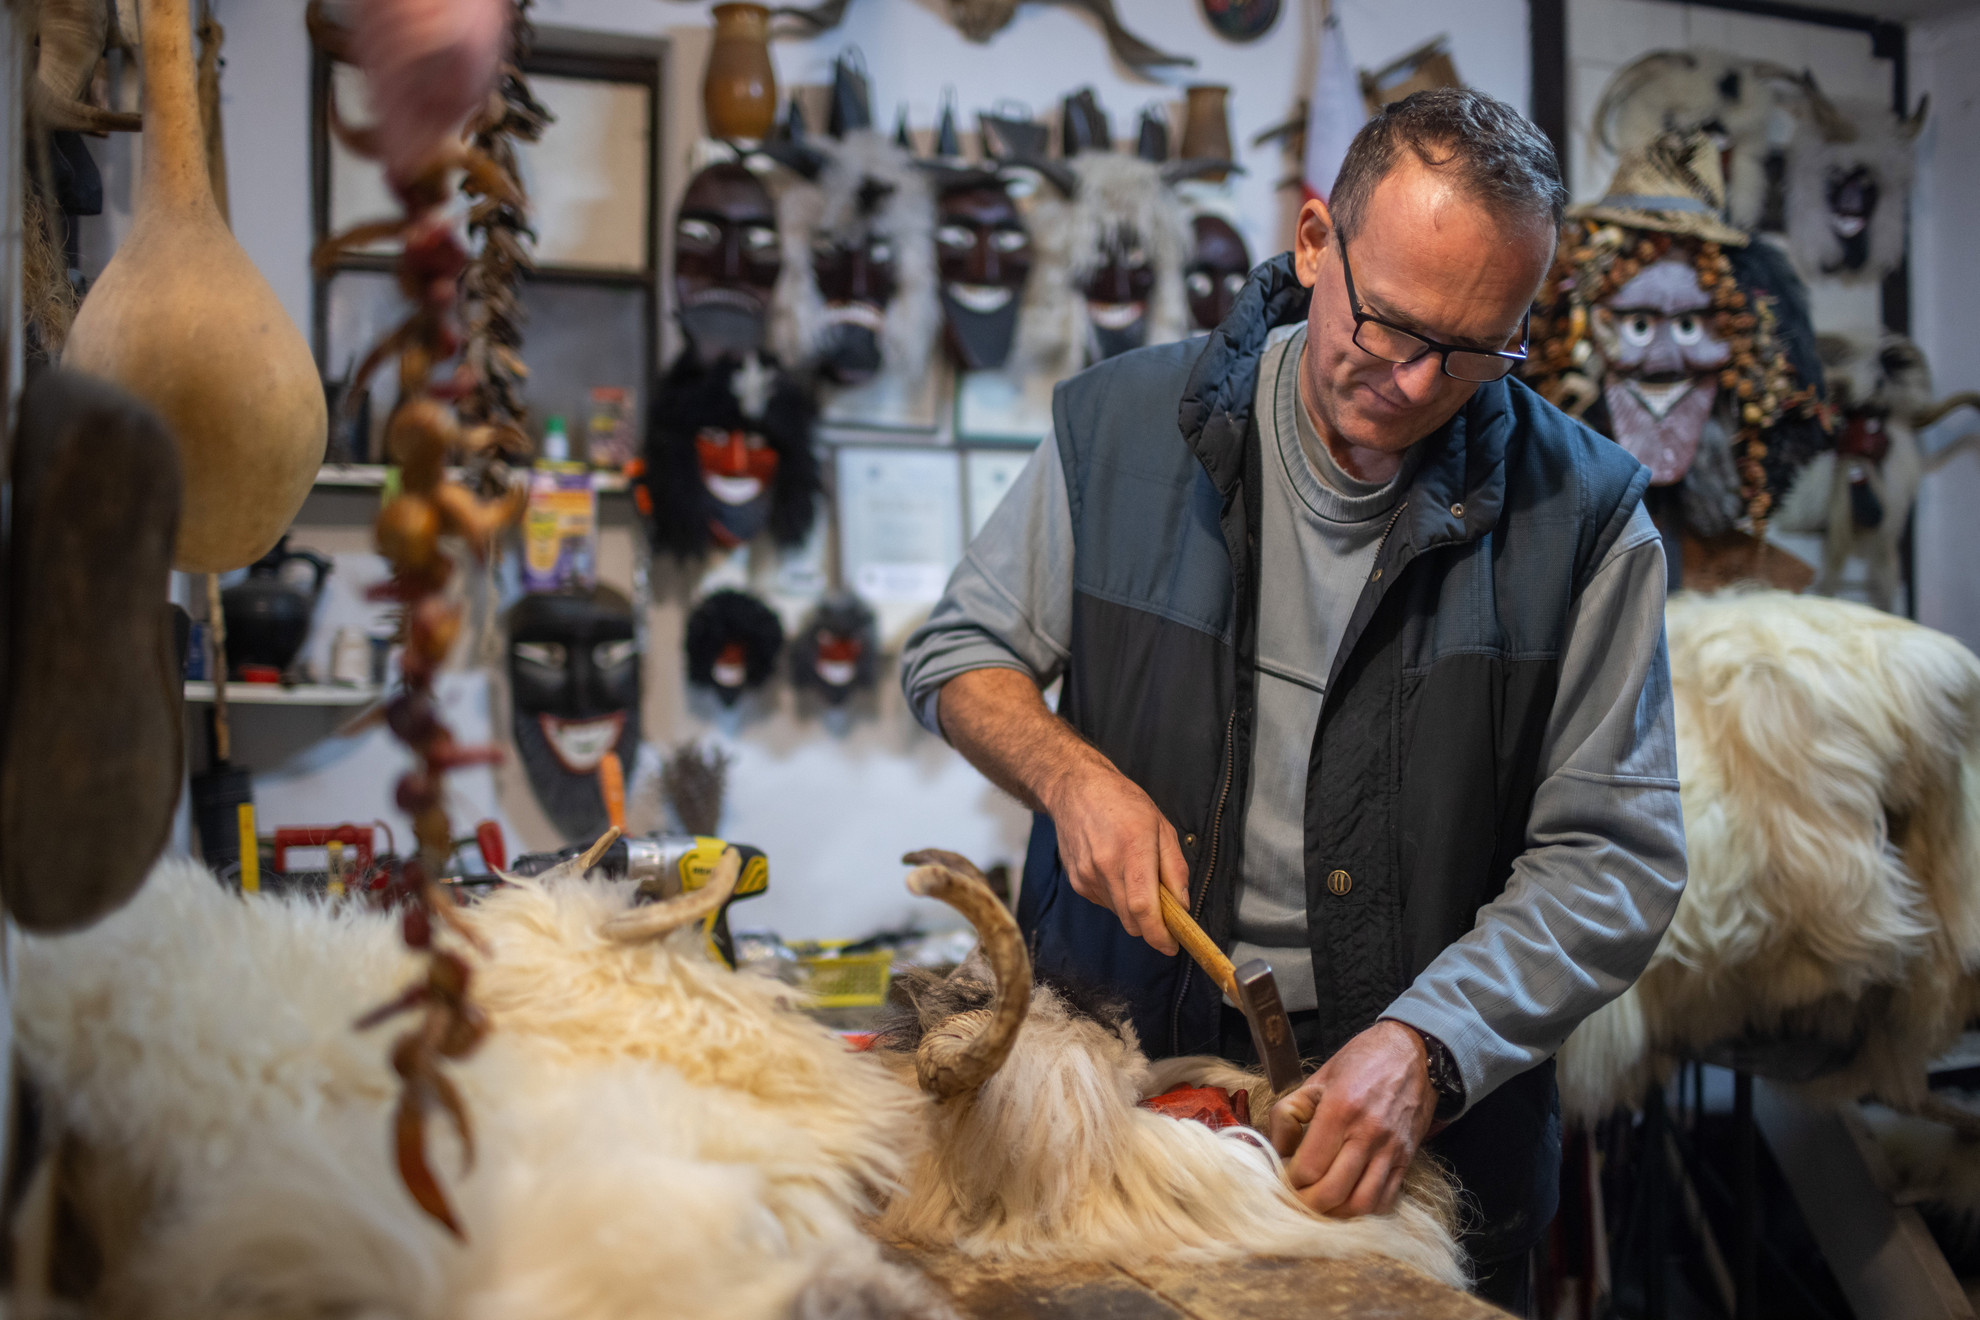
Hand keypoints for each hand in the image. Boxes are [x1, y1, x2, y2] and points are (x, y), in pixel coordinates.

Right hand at [1040, 756, 1188, 955]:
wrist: (1076, 790)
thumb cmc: (1123, 803)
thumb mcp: (1161, 826)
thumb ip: (1175, 868)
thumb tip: (1182, 905)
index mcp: (1132, 849)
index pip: (1144, 907)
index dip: (1159, 934)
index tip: (1171, 945)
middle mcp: (1105, 867)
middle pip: (1132, 920)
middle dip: (1152, 926)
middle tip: (1166, 912)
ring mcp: (1087, 876)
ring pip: (1119, 914)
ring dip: (1134, 909)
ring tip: (1136, 875)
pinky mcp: (1077, 882)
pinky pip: (1106, 903)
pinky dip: (1118, 898)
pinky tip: (1117, 870)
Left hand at [1266, 1020, 1436, 1216]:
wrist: (1414, 1053)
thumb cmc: (1361, 1062)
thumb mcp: (1315, 1079)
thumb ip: (1288, 1115)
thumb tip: (1275, 1152)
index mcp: (1340, 1109)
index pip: (1308, 1167)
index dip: (1289, 1181)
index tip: (1282, 1176)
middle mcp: (1368, 1133)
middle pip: (1332, 1192)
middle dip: (1307, 1204)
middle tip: (1294, 1198)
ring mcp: (1391, 1150)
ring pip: (1361, 1204)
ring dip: (1336, 1212)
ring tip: (1320, 1203)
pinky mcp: (1407, 1160)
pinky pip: (1385, 1199)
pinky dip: (1363, 1209)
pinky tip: (1348, 1198)